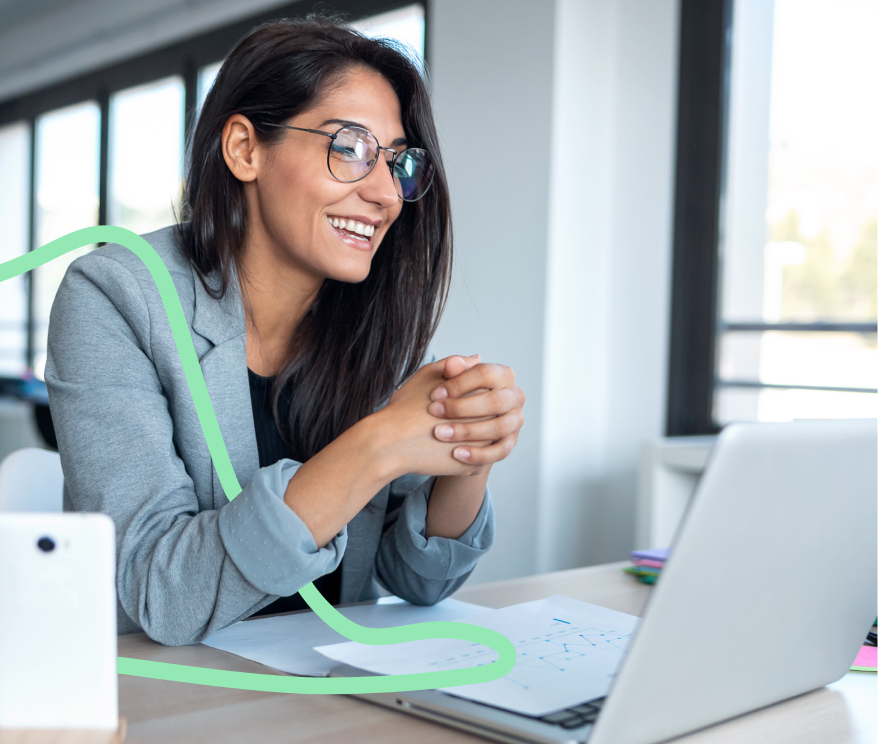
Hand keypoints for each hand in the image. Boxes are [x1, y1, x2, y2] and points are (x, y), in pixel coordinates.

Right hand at [370, 358, 490, 477]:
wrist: (391, 443)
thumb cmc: (406, 407)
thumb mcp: (430, 374)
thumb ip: (457, 364)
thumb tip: (477, 359)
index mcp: (480, 393)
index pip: (488, 391)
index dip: (467, 395)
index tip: (448, 400)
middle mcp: (487, 420)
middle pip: (489, 417)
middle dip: (472, 417)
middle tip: (446, 419)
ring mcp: (482, 446)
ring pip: (485, 440)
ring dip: (471, 437)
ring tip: (445, 434)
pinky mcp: (472, 466)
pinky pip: (475, 460)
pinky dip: (463, 455)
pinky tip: (444, 450)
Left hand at [427, 357, 524, 467]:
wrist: (449, 424)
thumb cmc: (448, 396)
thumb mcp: (444, 379)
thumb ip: (450, 370)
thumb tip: (454, 362)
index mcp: (503, 375)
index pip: (485, 374)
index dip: (459, 383)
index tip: (434, 394)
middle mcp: (515, 396)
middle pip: (494, 401)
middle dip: (461, 408)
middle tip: (434, 412)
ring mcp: (515, 420)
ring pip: (498, 427)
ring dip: (467, 431)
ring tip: (440, 434)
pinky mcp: (510, 442)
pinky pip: (500, 451)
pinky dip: (478, 454)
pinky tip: (456, 454)